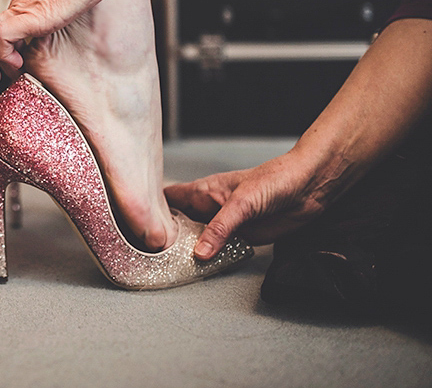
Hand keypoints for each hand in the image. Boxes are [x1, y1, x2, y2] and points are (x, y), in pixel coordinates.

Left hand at [0, 0, 138, 85]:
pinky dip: (5, 55)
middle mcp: (20, 3)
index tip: (13, 68)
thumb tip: (77, 19)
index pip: (2, 25)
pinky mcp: (29, 15)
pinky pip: (1, 37)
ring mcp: (22, 7)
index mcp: (29, 0)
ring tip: (10, 74)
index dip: (1, 49)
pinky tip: (21, 64)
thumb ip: (66, 9)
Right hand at [164, 152, 331, 259]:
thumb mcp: (242, 203)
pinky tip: (202, 267)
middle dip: (166, 237)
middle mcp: (209, 208)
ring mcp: (223, 224)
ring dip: (188, 251)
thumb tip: (199, 252)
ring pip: (197, 239)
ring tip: (171, 265)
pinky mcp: (239, 238)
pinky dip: (210, 259)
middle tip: (151, 254)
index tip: (138, 227)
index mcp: (203, 191)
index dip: (151, 210)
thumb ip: (219, 228)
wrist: (309, 188)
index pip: (167, 199)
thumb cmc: (275, 180)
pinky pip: (218, 251)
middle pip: (178, 223)